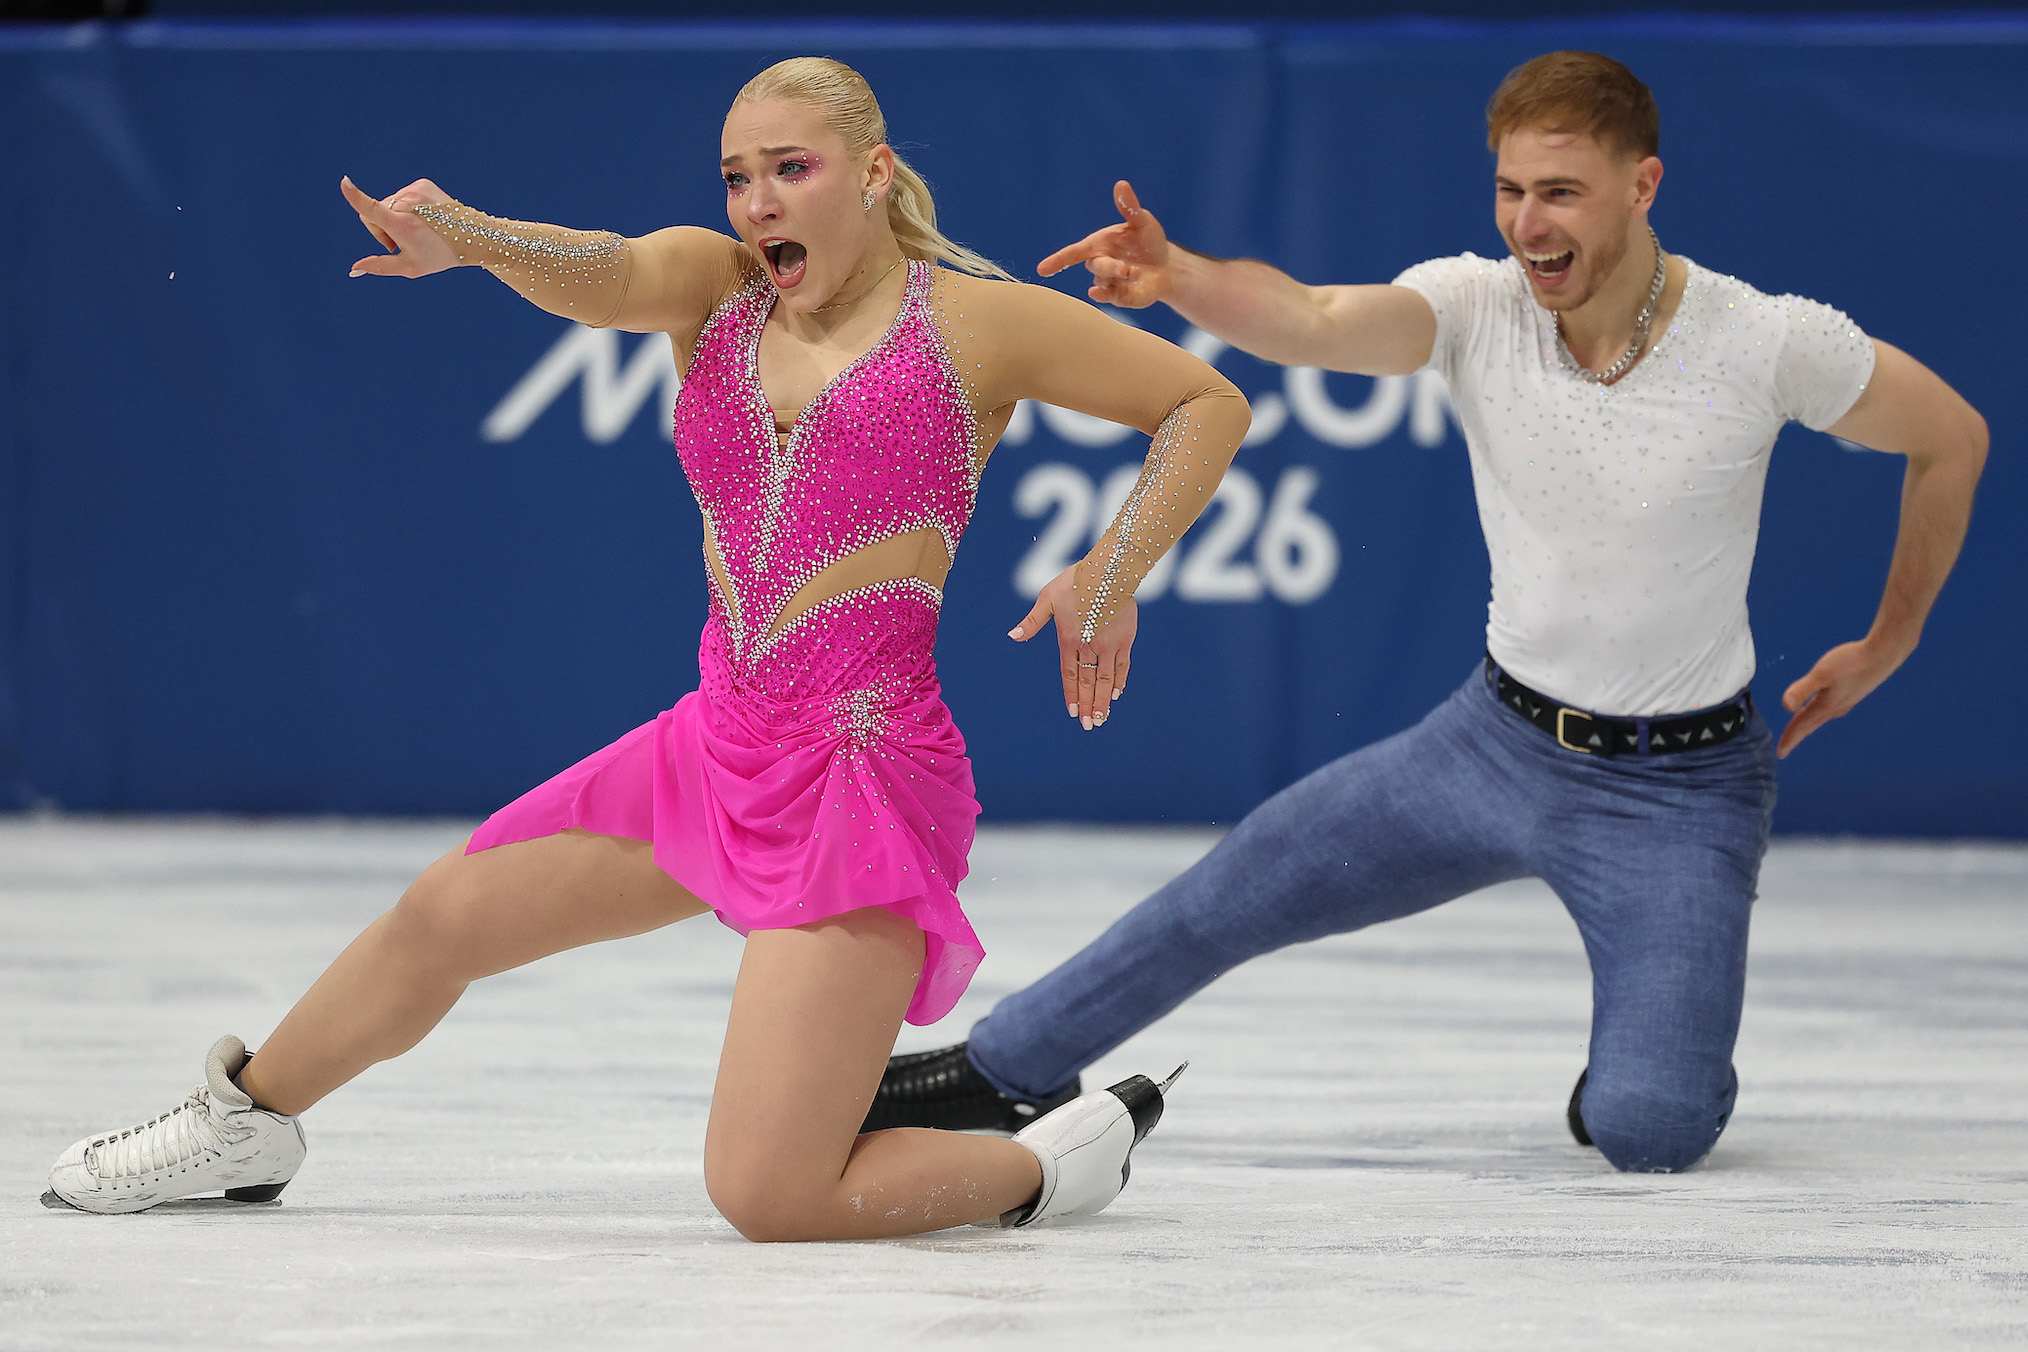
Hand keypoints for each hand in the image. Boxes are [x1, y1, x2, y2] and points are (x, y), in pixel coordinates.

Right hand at [341, 175, 460, 278]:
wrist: (472, 237)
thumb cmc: (439, 256)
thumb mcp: (410, 267)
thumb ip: (379, 267)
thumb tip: (354, 269)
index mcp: (402, 225)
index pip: (373, 209)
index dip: (355, 197)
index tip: (345, 183)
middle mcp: (408, 204)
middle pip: (374, 213)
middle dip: (381, 228)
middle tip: (401, 243)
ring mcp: (416, 191)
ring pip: (388, 204)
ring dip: (395, 218)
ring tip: (417, 231)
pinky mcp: (422, 184)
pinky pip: (402, 195)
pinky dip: (407, 207)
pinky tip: (424, 219)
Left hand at [1009, 564, 1136, 730]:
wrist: (1107, 572)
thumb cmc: (1074, 582)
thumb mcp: (1046, 598)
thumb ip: (1032, 622)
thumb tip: (1012, 636)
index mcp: (1069, 639)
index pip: (1069, 674)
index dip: (1071, 694)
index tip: (1073, 713)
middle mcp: (1090, 647)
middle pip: (1089, 682)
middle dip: (1089, 706)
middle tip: (1090, 726)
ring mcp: (1109, 645)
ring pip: (1106, 679)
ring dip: (1104, 700)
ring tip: (1102, 718)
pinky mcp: (1125, 639)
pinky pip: (1122, 665)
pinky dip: (1119, 680)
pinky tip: (1117, 694)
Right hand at [1035, 181, 1173, 308]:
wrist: (1166, 265)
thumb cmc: (1148, 241)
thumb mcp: (1141, 221)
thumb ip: (1129, 207)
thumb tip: (1121, 185)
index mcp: (1098, 245)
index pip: (1073, 253)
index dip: (1058, 260)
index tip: (1042, 269)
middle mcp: (1101, 265)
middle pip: (1095, 267)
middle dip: (1109, 267)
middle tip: (1125, 267)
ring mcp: (1110, 283)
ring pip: (1104, 284)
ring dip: (1117, 278)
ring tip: (1134, 273)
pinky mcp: (1122, 297)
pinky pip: (1112, 299)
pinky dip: (1109, 297)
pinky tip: (1111, 292)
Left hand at [1777, 635, 1915, 757]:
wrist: (1882, 655)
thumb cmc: (1852, 662)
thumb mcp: (1821, 673)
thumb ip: (1802, 689)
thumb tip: (1785, 706)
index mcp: (1825, 706)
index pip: (1801, 726)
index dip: (1789, 739)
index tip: (1781, 753)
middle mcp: (1835, 708)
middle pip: (1810, 725)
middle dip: (1796, 736)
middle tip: (1785, 748)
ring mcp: (1845, 702)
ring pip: (1820, 718)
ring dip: (1807, 725)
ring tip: (1799, 731)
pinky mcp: (1852, 694)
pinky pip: (1829, 709)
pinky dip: (1818, 714)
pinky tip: (1819, 707)